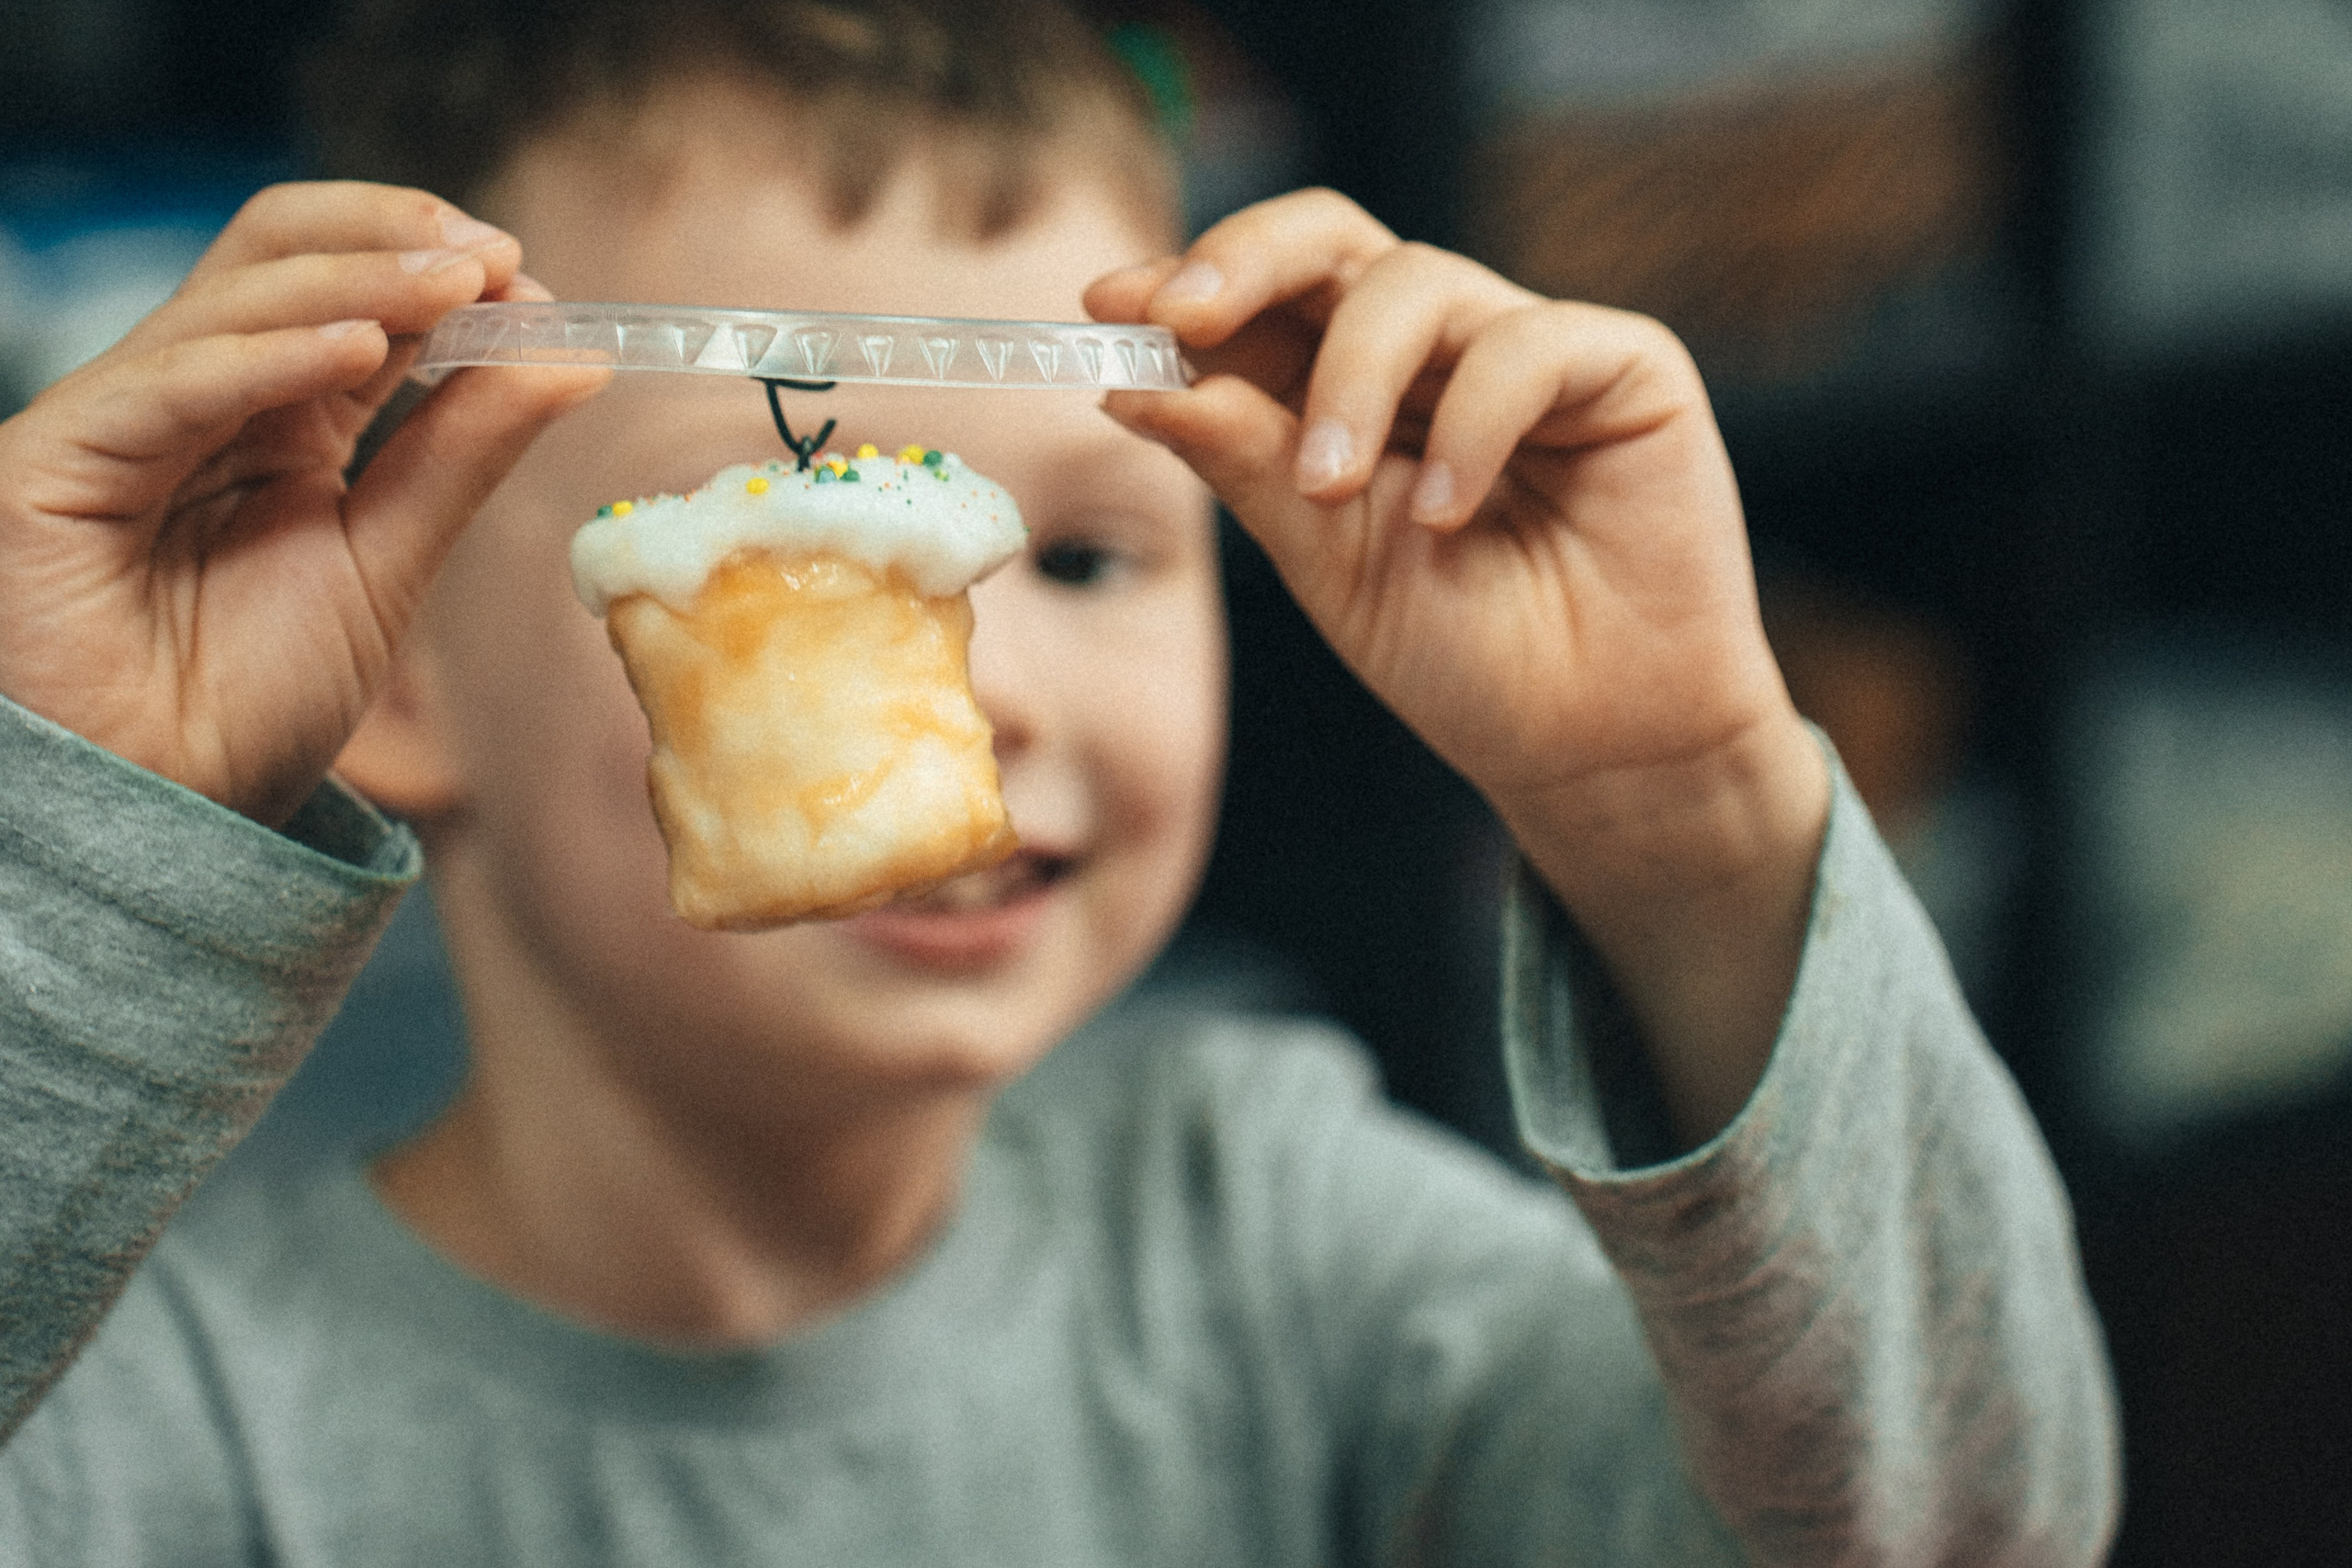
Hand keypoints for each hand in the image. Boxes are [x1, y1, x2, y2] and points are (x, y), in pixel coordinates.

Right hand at [0, 182, 604, 826]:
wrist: (161, 813)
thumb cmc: (252, 703)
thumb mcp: (389, 564)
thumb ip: (464, 456)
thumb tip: (572, 358)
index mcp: (276, 417)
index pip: (344, 291)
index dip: (432, 267)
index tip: (525, 278)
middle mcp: (197, 399)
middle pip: (276, 256)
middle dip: (389, 241)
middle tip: (493, 256)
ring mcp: (121, 419)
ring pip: (230, 301)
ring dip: (354, 282)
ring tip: (457, 286)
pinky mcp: (53, 459)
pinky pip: (164, 384)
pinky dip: (266, 357)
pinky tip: (358, 350)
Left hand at [1087, 190, 1829, 1143]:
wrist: (1595, 747)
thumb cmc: (1466, 658)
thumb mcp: (1327, 562)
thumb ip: (1245, 467)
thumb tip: (1132, 388)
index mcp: (1349, 389)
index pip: (1260, 299)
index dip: (1183, 286)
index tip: (1103, 310)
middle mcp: (1434, 351)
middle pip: (1330, 240)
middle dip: (1242, 261)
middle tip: (1178, 317)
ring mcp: (1529, 349)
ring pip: (1415, 282)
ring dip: (1350, 377)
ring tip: (1332, 486)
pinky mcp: (1625, 367)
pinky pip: (1526, 345)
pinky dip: (1470, 424)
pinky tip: (1445, 512)